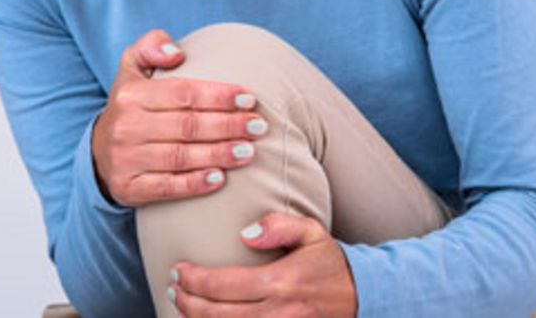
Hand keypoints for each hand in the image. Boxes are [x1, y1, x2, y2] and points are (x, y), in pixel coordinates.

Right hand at [91, 29, 267, 206]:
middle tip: (259, 126)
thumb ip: (151, 46)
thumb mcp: (132, 68)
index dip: (218, 95)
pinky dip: (194, 184)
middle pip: (187, 125)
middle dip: (228, 125)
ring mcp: (126, 159)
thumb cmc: (132, 107)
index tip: (249, 98)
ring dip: (218, 154)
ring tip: (249, 151)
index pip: (183, 93)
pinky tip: (220, 179)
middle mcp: (126, 126)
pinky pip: (167, 187)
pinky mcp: (129, 188)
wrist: (100, 153)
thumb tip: (176, 52)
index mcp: (131, 94)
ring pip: (180, 157)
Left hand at [169, 212, 357, 316]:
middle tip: (173, 287)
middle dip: (186, 301)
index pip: (222, 285)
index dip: (193, 280)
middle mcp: (277, 311)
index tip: (178, 269)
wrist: (362, 295)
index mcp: (280, 282)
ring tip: (182, 305)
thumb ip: (279, 225)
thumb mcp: (312, 232)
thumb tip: (246, 233)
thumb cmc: (329, 262)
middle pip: (216, 314)